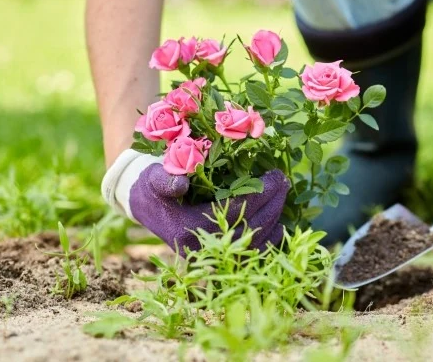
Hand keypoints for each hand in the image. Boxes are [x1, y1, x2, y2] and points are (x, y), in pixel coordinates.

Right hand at [102, 151, 289, 253]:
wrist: (147, 207)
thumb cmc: (153, 188)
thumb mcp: (154, 178)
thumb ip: (164, 179)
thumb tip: (181, 183)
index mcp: (187, 229)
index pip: (234, 211)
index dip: (259, 193)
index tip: (275, 176)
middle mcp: (201, 248)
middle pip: (248, 227)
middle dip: (272, 204)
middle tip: (285, 182)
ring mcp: (211, 256)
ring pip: (253, 243)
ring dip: (274, 219)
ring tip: (284, 196)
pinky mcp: (218, 257)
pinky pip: (250, 255)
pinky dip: (269, 242)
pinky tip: (281, 225)